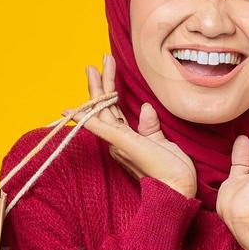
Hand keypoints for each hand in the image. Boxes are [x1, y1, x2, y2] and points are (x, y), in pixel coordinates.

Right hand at [64, 53, 197, 199]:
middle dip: (101, 82)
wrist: (178, 188)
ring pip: (102, 110)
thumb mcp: (162, 142)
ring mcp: (119, 142)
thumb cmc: (173, 171)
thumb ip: (150, 126)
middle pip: (105, 107)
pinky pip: (99, 127)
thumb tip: (145, 107)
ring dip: (98, 88)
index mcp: (128, 138)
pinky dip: (84, 118)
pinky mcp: (122, 143)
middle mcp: (119, 140)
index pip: (114, 109)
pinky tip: (70, 110)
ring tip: (95, 66)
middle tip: (99, 61)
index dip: (109, 90)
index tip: (108, 69)